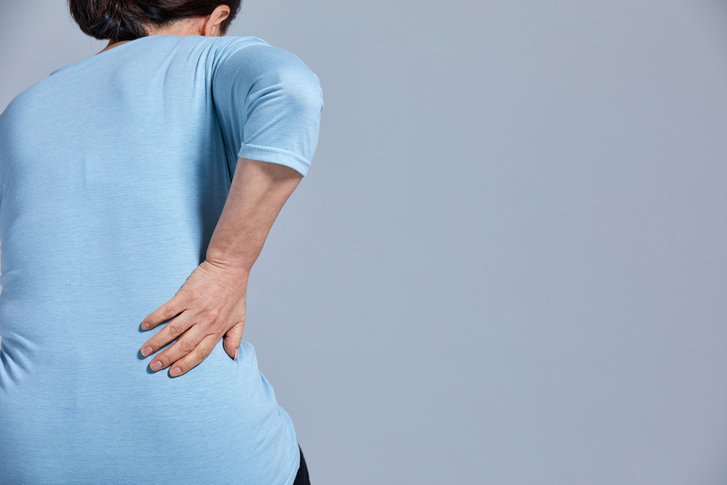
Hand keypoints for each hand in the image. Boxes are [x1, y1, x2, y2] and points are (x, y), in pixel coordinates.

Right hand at [139, 259, 247, 376]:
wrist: (230, 266)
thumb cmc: (235, 291)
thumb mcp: (240, 317)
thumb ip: (234, 338)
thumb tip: (233, 357)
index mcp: (218, 329)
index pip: (200, 353)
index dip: (186, 364)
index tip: (172, 372)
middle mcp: (206, 322)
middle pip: (183, 345)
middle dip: (167, 358)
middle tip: (153, 366)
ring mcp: (196, 309)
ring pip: (173, 330)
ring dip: (157, 341)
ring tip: (144, 350)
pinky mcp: (187, 295)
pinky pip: (168, 310)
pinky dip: (155, 318)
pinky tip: (145, 325)